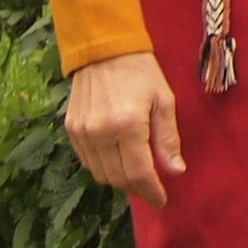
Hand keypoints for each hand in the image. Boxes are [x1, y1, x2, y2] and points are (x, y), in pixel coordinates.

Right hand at [66, 49, 185, 206]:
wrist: (104, 47)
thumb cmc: (140, 71)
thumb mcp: (163, 100)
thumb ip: (168, 139)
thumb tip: (176, 172)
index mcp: (128, 125)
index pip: (138, 174)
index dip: (151, 192)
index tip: (162, 200)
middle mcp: (101, 132)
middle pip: (118, 179)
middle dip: (137, 188)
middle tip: (151, 187)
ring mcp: (82, 132)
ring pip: (100, 174)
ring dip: (119, 179)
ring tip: (136, 172)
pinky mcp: (71, 129)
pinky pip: (87, 161)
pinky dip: (103, 167)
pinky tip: (117, 158)